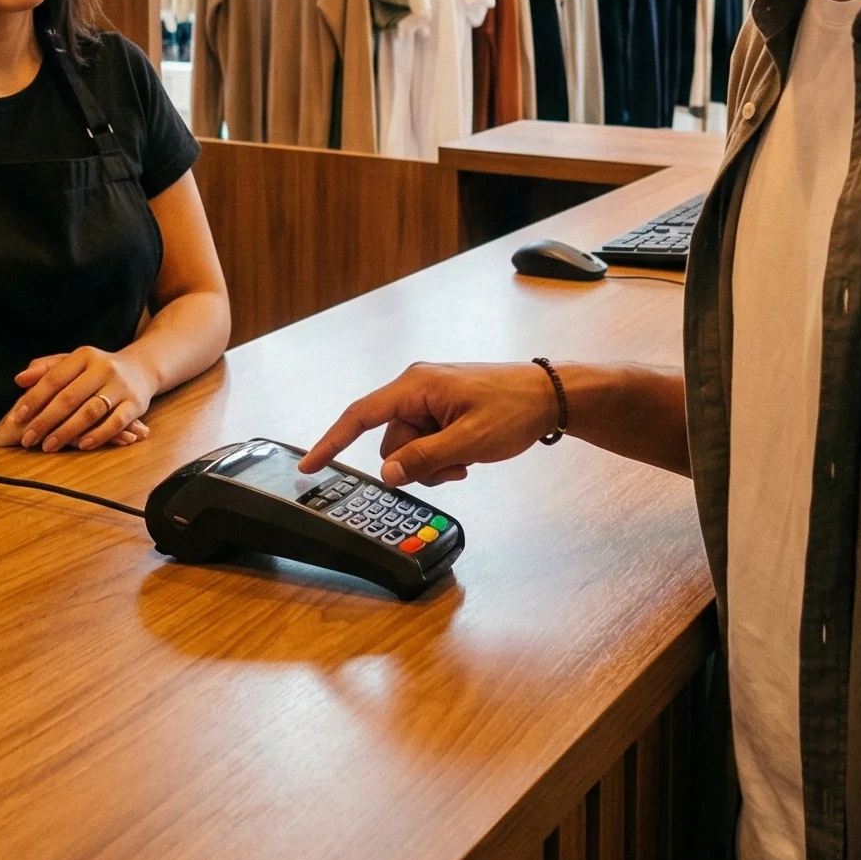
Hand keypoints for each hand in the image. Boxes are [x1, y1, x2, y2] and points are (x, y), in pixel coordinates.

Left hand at [0, 349, 154, 454]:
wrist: (142, 369)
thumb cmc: (97, 370)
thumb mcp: (74, 362)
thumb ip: (46, 369)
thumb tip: (19, 379)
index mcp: (84, 355)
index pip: (54, 378)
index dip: (35, 398)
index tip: (18, 417)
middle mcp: (104, 368)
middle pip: (69, 397)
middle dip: (46, 420)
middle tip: (28, 439)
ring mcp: (122, 386)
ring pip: (91, 411)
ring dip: (67, 431)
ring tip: (48, 446)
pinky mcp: (137, 404)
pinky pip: (116, 422)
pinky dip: (98, 435)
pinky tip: (81, 446)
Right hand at [299, 360, 556, 488]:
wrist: (550, 397)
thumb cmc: (515, 408)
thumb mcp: (469, 441)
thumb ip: (424, 459)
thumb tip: (387, 473)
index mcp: (415, 385)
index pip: (360, 415)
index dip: (331, 441)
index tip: (310, 465)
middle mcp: (416, 388)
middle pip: (391, 442)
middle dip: (417, 463)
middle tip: (456, 464)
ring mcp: (429, 399)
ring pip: (409, 449)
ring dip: (434, 463)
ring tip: (467, 458)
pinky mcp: (441, 410)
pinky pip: (426, 443)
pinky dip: (443, 456)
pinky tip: (468, 453)